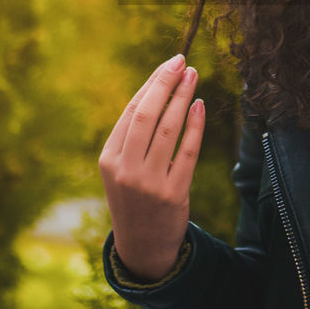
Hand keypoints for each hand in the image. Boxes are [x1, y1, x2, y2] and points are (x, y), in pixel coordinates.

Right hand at [98, 54, 205, 280]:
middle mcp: (125, 169)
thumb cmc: (134, 197)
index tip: (169, 64)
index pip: (132, 112)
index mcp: (108, 159)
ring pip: (169, 129)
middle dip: (166, 83)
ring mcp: (149, 183)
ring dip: (183, 98)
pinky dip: (195, 126)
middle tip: (182, 61)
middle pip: (147, 115)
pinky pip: (188, 152)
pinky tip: (200, 106)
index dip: (152, 84)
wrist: (143, 246)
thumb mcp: (121, 169)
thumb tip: (158, 89)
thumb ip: (133, 136)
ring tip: (194, 76)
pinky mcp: (173, 194)